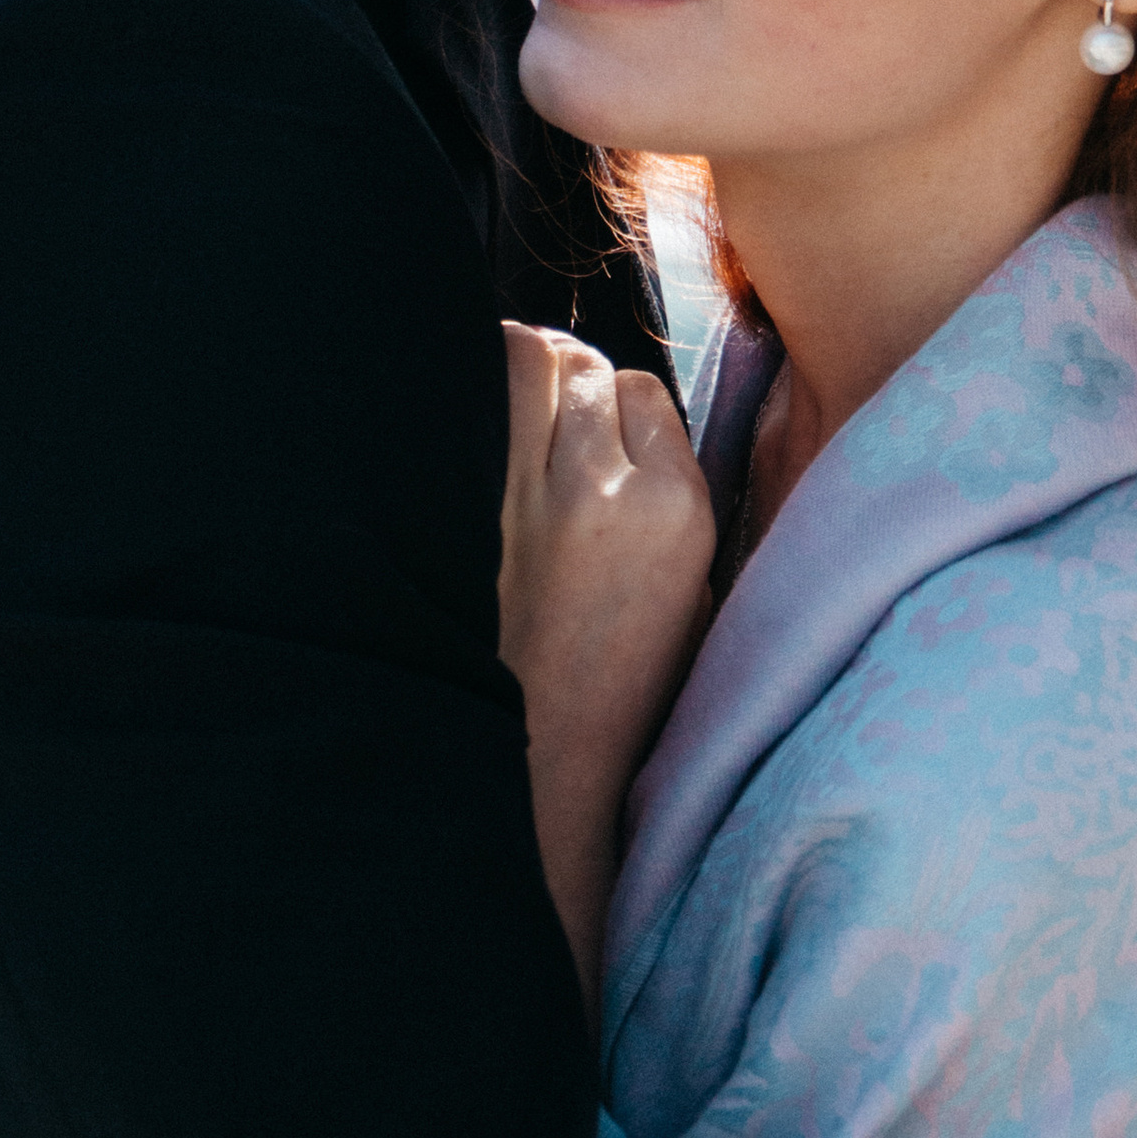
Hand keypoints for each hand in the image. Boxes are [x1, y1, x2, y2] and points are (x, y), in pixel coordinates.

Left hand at [497, 325, 713, 995]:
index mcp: (678, 515)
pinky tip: (448, 430)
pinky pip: (457, 407)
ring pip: (518, 361)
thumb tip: (623, 420)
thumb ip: (666, 502)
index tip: (593, 437)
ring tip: (492, 407)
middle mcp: (604, 491)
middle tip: (536, 413)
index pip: (643, 392)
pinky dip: (452, 403)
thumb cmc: (614, 697)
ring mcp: (522, 496)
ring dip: (506, 373)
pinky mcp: (456, 512)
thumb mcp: (689, 600)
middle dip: (560, 378)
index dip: (612, 407)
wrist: (537, 776)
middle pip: (579, 363)